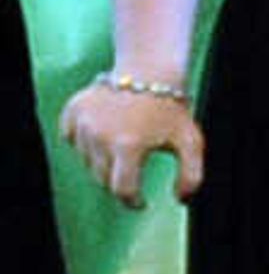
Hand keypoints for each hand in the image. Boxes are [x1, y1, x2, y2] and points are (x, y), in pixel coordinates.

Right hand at [61, 84, 203, 208]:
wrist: (150, 70)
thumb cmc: (172, 109)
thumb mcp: (191, 142)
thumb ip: (191, 176)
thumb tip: (181, 200)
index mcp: (128, 146)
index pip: (122, 189)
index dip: (133, 201)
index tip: (140, 203)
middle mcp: (100, 136)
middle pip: (103, 178)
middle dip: (119, 181)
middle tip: (133, 172)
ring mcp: (83, 123)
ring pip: (87, 161)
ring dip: (103, 161)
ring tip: (122, 145)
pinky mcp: (72, 112)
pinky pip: (72, 140)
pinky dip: (84, 142)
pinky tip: (103, 133)